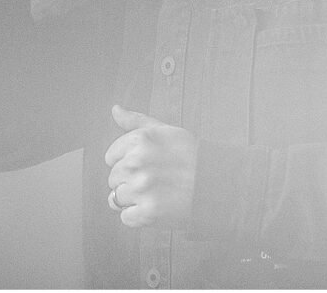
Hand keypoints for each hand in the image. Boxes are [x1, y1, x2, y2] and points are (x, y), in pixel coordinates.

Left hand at [105, 105, 197, 228]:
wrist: (216, 183)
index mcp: (140, 140)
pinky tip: (156, 206)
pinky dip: (138, 216)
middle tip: (154, 180)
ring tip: (155, 193)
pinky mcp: (148, 212)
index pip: (111, 156)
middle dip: (129, 180)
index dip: (126, 161)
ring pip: (116, 198)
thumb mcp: (164, 130)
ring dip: (132, 199)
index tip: (145, 164)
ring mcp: (142, 188)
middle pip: (113, 178)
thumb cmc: (189, 155)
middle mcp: (137, 162)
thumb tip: (115, 109)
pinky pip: (126, 217)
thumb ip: (135, 120)